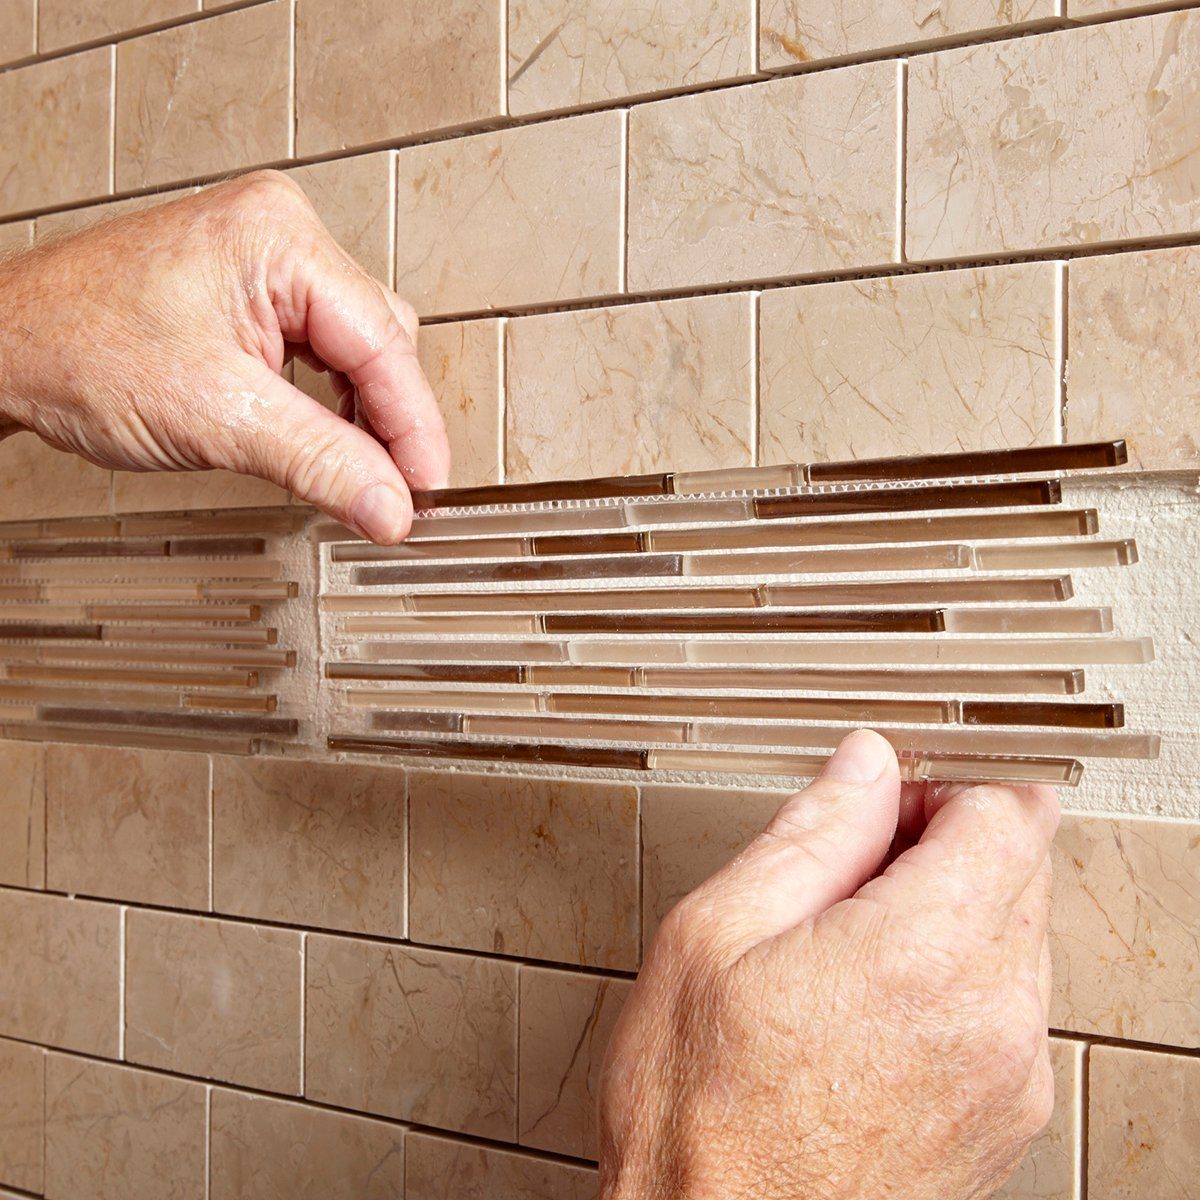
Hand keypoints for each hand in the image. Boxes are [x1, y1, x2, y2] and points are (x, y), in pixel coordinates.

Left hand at [0, 171, 449, 542]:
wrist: (7, 347)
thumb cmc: (78, 348)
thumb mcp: (218, 418)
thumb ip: (321, 463)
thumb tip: (390, 505)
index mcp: (281, 239)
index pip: (384, 342)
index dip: (414, 427)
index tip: (426, 488)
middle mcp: (282, 235)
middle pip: (381, 341)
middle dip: (391, 421)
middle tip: (396, 492)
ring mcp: (267, 259)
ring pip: (357, 348)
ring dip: (364, 415)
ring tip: (359, 472)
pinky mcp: (252, 289)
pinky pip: (322, 349)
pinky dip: (332, 402)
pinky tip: (327, 438)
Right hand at [600, 730, 1058, 1199]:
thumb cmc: (699, 1114)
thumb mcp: (716, 933)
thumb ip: (812, 832)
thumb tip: (865, 766)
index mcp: (922, 953)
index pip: (1007, 812)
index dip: (944, 784)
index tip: (890, 797)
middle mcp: (992, 1016)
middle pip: (1021, 868)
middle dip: (947, 841)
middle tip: (854, 866)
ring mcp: (1008, 1075)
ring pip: (1017, 934)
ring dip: (950, 910)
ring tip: (848, 941)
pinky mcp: (1004, 1117)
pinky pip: (1008, 1004)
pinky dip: (957, 975)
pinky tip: (870, 998)